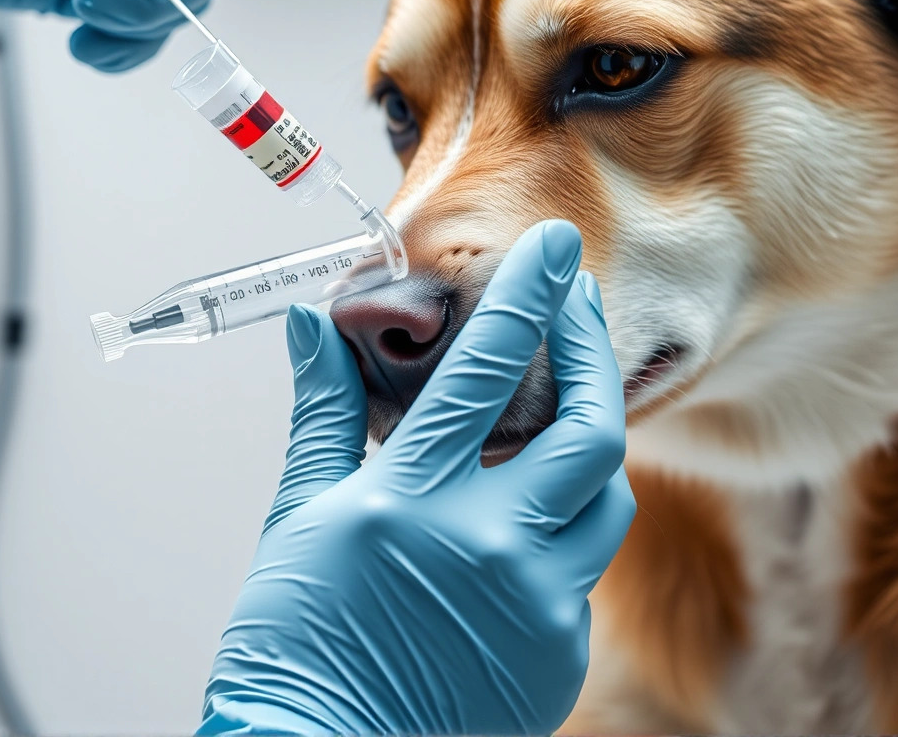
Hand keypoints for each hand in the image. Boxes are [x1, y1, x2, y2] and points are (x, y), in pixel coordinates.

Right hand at [201, 221, 635, 735]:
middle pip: (589, 425)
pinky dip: (560, 528)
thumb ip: (323, 414)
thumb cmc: (293, 641)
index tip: (557, 247)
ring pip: (605, 496)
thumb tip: (310, 326)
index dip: (529, 296)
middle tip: (583, 305)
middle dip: (594, 349)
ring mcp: (536, 603)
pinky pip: (583, 567)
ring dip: (589, 442)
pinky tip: (521, 515)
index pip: (488, 370)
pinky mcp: (557, 651)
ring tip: (557, 409)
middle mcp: (487, 545)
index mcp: (409, 499)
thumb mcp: (297, 517)